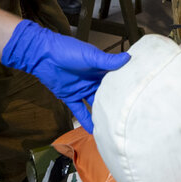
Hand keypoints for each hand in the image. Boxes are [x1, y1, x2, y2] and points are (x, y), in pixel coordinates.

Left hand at [1, 20, 129, 130]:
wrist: (43, 55)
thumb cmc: (67, 50)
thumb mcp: (90, 56)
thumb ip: (107, 61)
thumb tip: (128, 58)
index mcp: (100, 69)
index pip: (116, 79)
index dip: (125, 86)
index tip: (137, 95)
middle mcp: (93, 80)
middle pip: (107, 94)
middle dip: (115, 103)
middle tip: (128, 115)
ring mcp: (82, 90)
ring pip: (95, 105)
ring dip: (101, 114)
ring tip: (113, 126)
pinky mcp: (71, 97)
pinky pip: (80, 111)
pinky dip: (86, 121)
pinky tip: (93, 130)